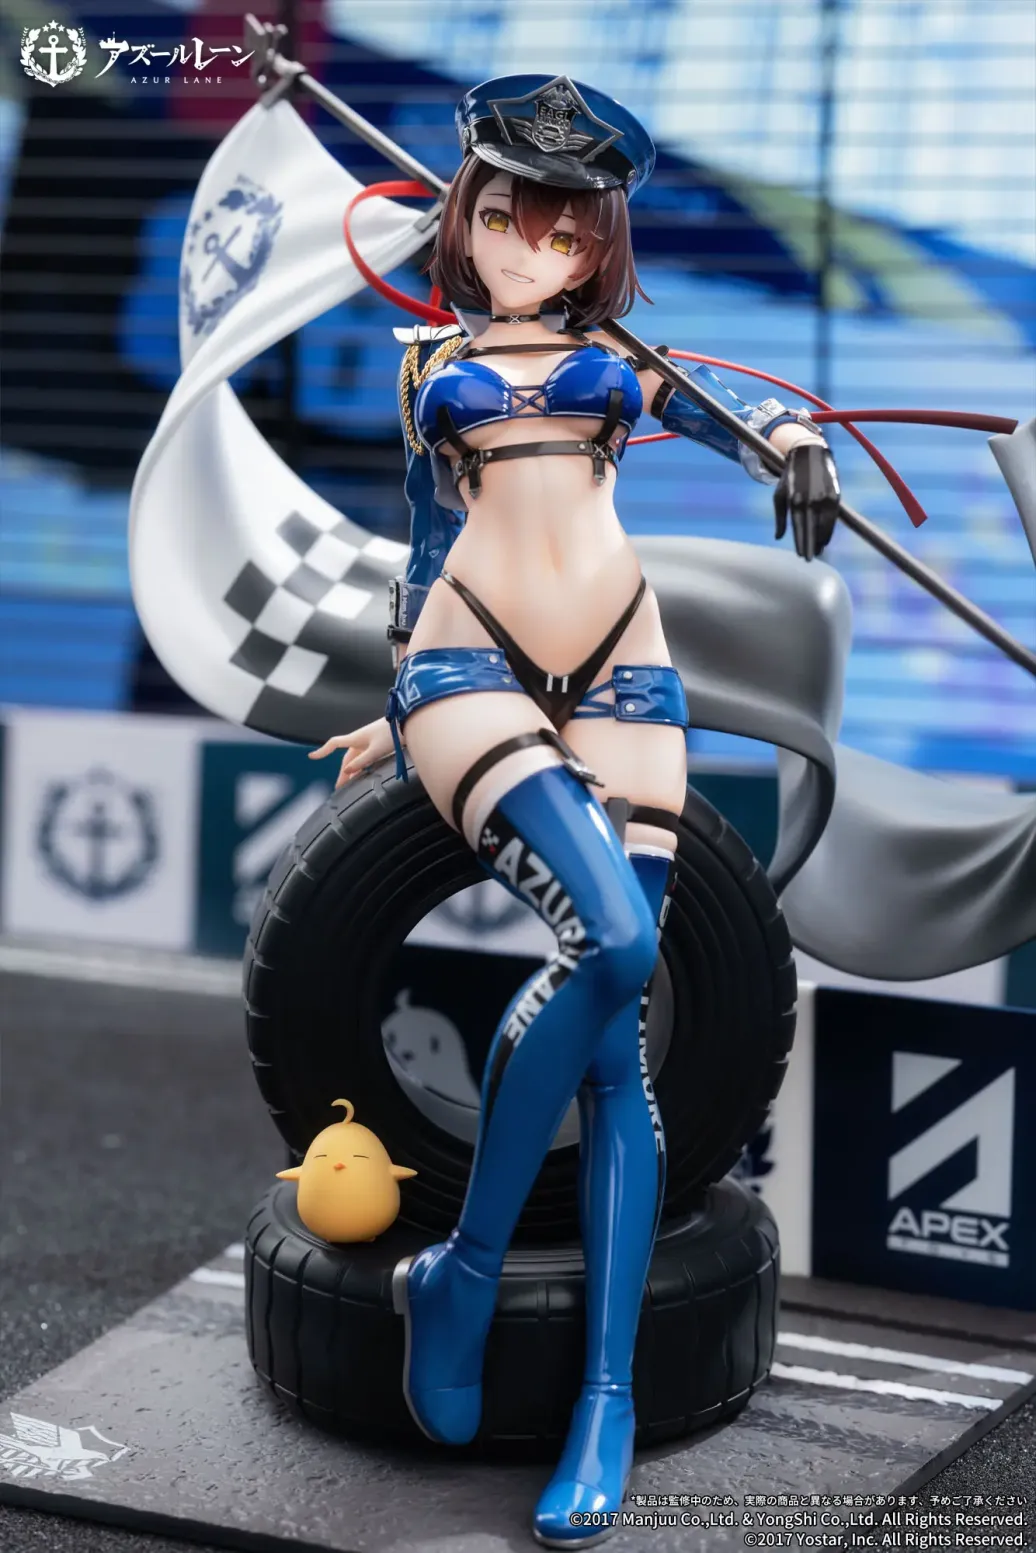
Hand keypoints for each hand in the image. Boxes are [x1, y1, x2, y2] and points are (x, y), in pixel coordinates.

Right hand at [310, 718, 395, 788]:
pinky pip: (364, 757)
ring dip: (353, 772)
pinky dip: (361, 767)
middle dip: (342, 773)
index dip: (322, 751)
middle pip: (346, 758)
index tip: (312, 757)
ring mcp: (368, 742)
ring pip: (356, 759)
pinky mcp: (377, 744)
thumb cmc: (392, 733)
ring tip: (351, 785)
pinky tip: (364, 774)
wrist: (408, 722)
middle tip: (340, 788)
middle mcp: (359, 740)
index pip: (334, 744)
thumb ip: (361, 762)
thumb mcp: (376, 751)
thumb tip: (347, 771)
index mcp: (355, 738)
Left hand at [773, 443, 840, 560]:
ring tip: (819, 551)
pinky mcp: (835, 495)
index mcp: (795, 501)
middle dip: (811, 546)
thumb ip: (780, 517)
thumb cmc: (790, 477)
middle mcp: (810, 501)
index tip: (801, 556)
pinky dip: (830, 530)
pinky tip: (826, 539)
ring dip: (822, 541)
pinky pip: (833, 518)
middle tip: (810, 559)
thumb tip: (778, 537)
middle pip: (812, 530)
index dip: (801, 543)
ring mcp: (824, 498)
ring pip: (825, 526)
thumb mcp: (779, 495)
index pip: (799, 529)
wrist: (809, 454)